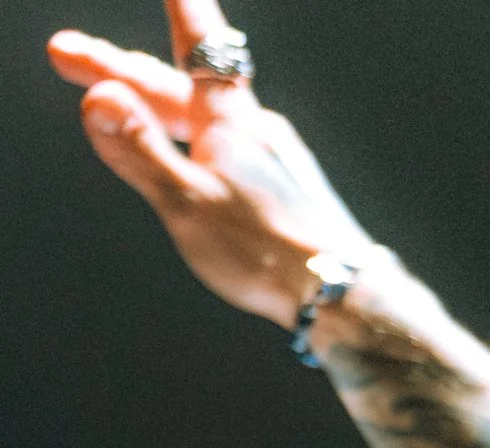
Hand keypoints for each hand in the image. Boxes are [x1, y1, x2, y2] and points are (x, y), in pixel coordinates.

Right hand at [50, 0, 373, 327]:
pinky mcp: (282, 189)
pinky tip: (187, 150)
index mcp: (232, 123)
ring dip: (151, 104)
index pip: (196, 46)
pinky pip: (221, 147)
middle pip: (178, 88)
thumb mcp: (188, 201)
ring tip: (117, 94)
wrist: (344, 296)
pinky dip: (186, 136)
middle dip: (120, 70)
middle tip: (64, 54)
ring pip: (199, 117)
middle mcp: (256, 131)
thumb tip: (99, 96)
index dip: (182, 6)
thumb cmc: (268, 252)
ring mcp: (272, 159)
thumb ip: (141, 151)